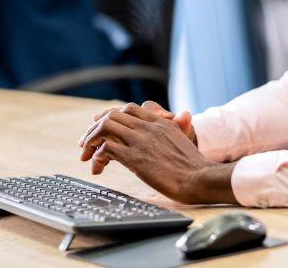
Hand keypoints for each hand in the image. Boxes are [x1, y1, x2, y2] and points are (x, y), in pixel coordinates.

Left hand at [78, 102, 236, 204]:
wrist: (201, 178)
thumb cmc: (194, 166)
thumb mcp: (182, 140)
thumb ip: (174, 129)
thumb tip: (183, 116)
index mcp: (159, 122)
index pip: (128, 109)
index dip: (109, 116)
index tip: (98, 125)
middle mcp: (148, 127)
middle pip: (112, 115)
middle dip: (94, 128)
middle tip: (86, 143)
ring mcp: (140, 141)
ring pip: (105, 127)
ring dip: (91, 140)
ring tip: (86, 155)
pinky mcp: (135, 158)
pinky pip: (106, 149)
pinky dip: (97, 157)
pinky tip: (98, 168)